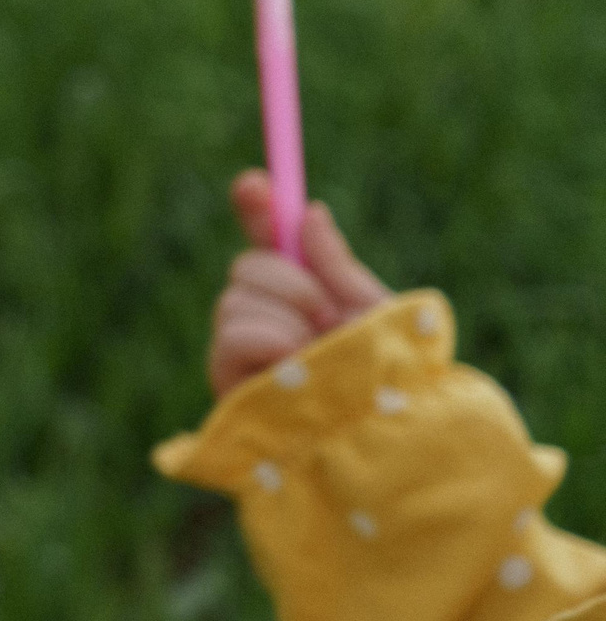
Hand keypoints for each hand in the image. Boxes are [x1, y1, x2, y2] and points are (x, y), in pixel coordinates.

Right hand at [208, 169, 392, 397]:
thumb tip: (311, 213)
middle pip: (246, 265)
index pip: (271, 246)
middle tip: (327, 314)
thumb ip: (336, 265)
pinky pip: (231, 333)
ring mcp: (245, 354)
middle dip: (290, 280)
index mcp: (306, 300)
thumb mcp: (373, 311)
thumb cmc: (390, 383)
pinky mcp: (229, 385)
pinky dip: (267, 340)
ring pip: (235, 297)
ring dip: (286, 317)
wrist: (386, 437)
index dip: (260, 211)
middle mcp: (268, 322)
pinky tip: (293, 363)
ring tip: (317, 352)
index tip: (255, 184)